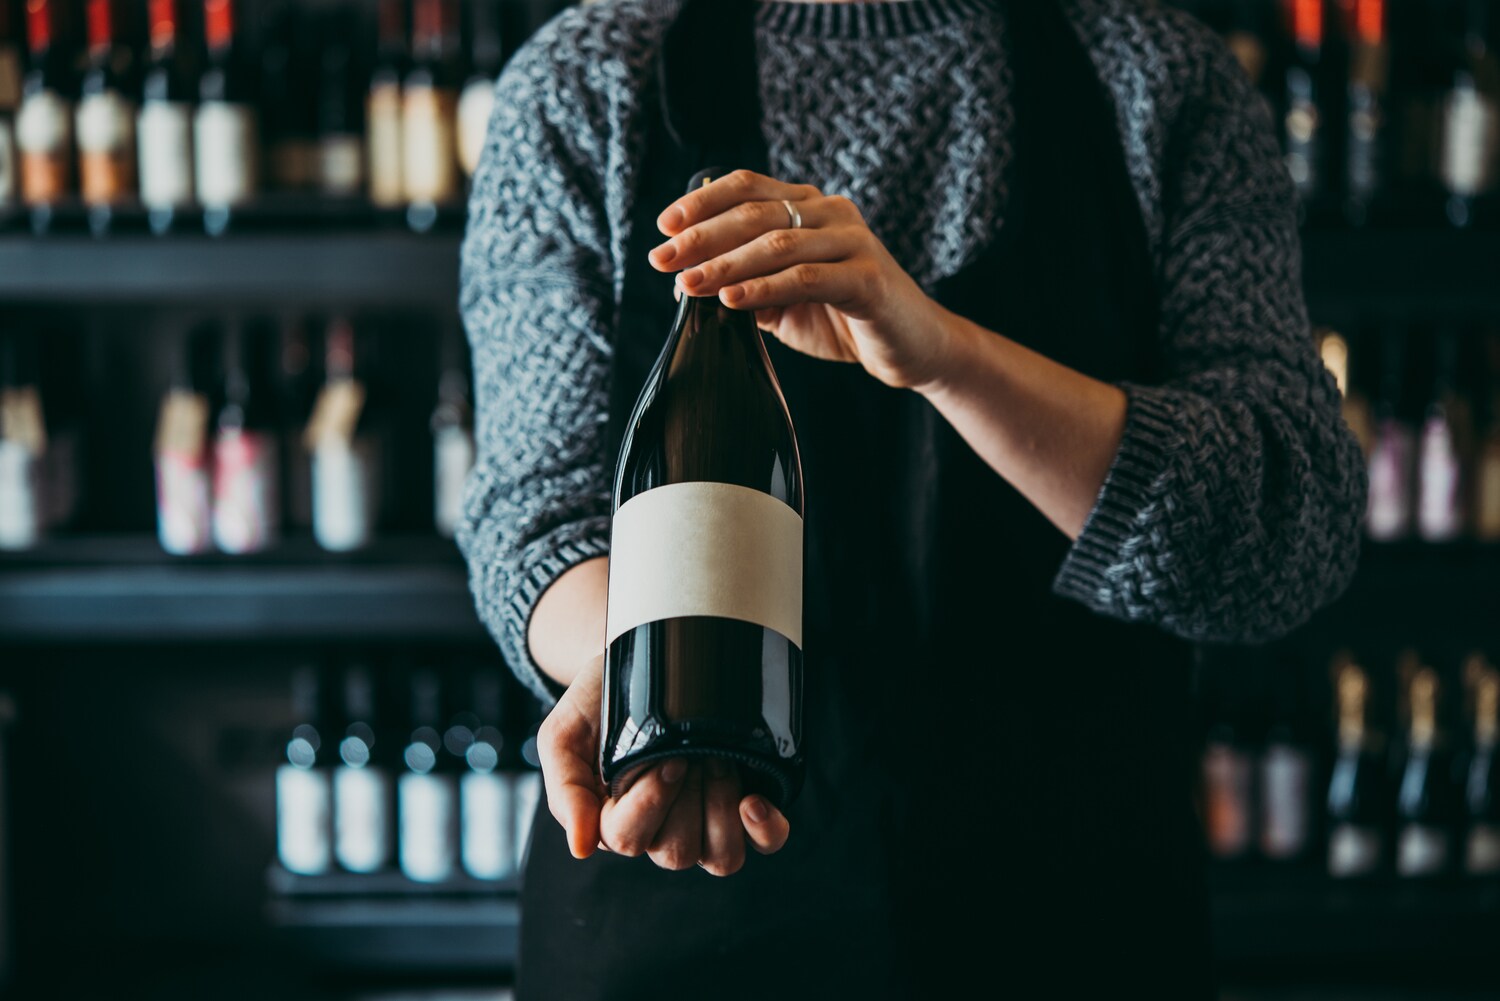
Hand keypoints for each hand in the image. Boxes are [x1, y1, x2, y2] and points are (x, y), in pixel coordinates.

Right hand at [537, 654, 791, 874]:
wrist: (641, 658)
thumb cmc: (598, 703)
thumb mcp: (563, 735)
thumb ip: (565, 790)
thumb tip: (581, 848)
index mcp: (614, 821)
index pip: (628, 839)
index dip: (650, 801)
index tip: (665, 756)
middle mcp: (661, 830)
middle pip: (676, 853)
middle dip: (687, 798)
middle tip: (687, 751)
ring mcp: (704, 821)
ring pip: (720, 857)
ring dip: (722, 810)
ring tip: (716, 761)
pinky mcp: (742, 805)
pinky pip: (764, 841)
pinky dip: (766, 829)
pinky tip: (755, 801)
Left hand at [650, 169, 952, 389]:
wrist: (910, 348)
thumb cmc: (844, 320)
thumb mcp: (785, 302)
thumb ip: (747, 286)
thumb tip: (689, 284)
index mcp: (810, 206)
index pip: (748, 186)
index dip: (702, 201)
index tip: (664, 227)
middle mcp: (833, 213)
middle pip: (755, 212)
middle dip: (702, 236)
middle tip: (662, 259)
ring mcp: (854, 241)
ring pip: (778, 243)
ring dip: (726, 264)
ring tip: (688, 284)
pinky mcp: (868, 278)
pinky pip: (807, 278)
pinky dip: (764, 288)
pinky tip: (733, 300)